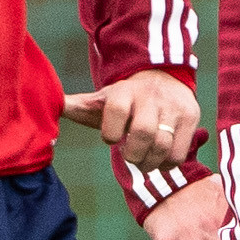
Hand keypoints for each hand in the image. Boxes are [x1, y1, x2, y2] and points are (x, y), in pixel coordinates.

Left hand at [63, 69, 201, 173]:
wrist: (164, 76)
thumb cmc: (126, 97)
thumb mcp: (102, 99)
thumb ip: (78, 106)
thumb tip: (48, 108)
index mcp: (124, 91)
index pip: (115, 110)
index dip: (109, 132)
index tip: (111, 138)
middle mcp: (150, 97)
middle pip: (143, 132)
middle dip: (133, 154)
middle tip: (130, 156)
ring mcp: (173, 107)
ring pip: (163, 145)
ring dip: (150, 163)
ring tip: (145, 162)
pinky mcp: (191, 117)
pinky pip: (180, 152)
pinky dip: (168, 163)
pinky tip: (160, 159)